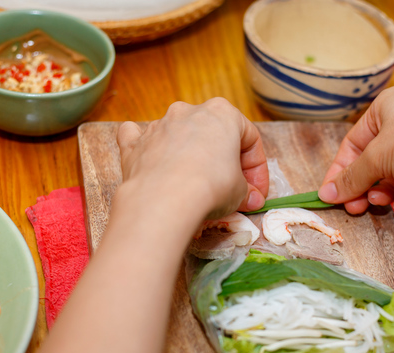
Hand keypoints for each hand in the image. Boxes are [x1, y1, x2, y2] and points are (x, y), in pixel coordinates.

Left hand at [117, 98, 268, 219]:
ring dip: (190, 157)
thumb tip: (251, 199)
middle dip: (225, 162)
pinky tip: (151, 157)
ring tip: (197, 187)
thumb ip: (246, 191)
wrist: (165, 199)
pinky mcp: (135, 144)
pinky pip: (139, 137)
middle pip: (214, 135)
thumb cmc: (212, 186)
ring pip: (179, 134)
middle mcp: (189, 111)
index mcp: (223, 113)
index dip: (257, 169)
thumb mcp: (240, 191)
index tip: (257, 191)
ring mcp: (159, 125)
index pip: (249, 139)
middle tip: (233, 190)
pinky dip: (146, 146)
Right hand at [318, 86, 393, 213]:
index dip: (340, 172)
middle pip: (376, 162)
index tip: (331, 196)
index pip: (353, 144)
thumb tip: (326, 194)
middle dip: (366, 187)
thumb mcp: (376, 157)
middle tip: (355, 208)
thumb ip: (351, 178)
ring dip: (387, 193)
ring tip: (381, 203)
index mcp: (385, 108)